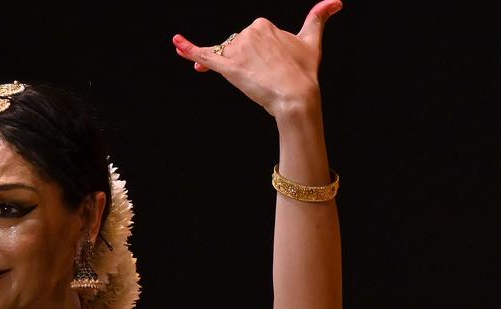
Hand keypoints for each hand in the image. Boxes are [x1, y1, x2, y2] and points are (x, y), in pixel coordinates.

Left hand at [170, 0, 342, 116]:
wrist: (296, 95)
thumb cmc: (304, 71)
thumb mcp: (311, 41)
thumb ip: (318, 18)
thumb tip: (335, 2)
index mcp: (264, 24)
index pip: (249, 39)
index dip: (251, 54)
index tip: (263, 66)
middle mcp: (249, 32)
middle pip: (235, 48)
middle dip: (242, 62)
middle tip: (261, 76)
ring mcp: (238, 50)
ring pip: (223, 56)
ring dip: (228, 67)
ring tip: (248, 79)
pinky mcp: (228, 67)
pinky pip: (203, 55)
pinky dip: (188, 49)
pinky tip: (176, 43)